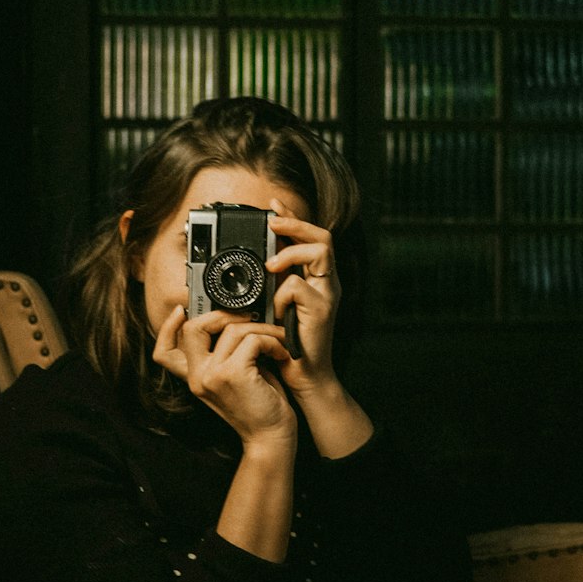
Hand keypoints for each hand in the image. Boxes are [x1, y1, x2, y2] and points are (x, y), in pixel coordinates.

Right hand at [153, 305, 296, 448]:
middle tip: (250, 318)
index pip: (163, 352)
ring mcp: (212, 375)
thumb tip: (232, 317)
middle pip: (193, 328)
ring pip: (232, 330)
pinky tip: (281, 352)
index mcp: (195, 378)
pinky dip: (272, 341)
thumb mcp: (234, 377)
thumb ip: (225, 353)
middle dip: (224, 314)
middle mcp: (198, 377)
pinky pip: (252, 340)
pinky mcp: (233, 374)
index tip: (181, 310)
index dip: (167, 327)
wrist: (271, 437)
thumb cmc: (260, 405)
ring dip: (262, 328)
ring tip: (277, 339)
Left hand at [265, 199, 339, 396]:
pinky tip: (275, 310)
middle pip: (321, 236)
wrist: (302, 376)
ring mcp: (327, 295)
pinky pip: (299, 286)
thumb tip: (255, 263)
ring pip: (320, 251)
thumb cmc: (286, 344)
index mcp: (315, 278)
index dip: (292, 218)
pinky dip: (282, 294)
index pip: (310, 237)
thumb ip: (272, 284)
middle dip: (295, 224)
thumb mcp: (275, 306)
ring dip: (291, 252)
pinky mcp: (322, 310)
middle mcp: (326, 282)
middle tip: (272, 224)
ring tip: (270, 265)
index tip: (273, 205)